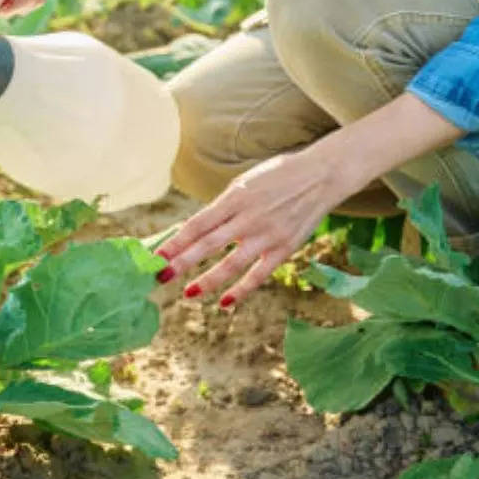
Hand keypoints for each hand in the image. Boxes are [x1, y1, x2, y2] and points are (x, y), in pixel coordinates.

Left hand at [153, 151, 350, 306]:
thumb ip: (221, 208)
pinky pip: (260, 274)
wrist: (322, 175)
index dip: (175, 242)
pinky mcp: (285, 248)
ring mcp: (268, 234)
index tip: (157, 256)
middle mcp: (249, 217)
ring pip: (232, 263)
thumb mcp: (243, 184)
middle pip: (208, 244)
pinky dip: (242, 289)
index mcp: (234, 198)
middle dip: (182, 262)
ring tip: (188, 293)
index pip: (198, 224)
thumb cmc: (277, 176)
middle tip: (160, 277)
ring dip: (208, 280)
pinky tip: (224, 302)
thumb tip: (194, 231)